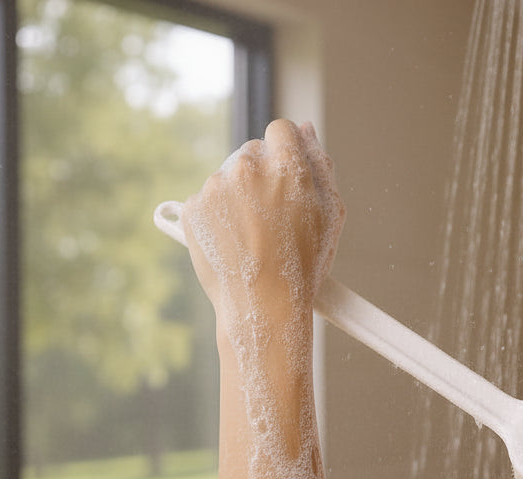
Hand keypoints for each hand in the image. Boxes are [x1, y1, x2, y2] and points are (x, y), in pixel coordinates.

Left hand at [183, 119, 345, 321]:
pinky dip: (217, 216)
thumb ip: (320, 165)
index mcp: (286, 166)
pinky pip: (206, 200)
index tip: (286, 176)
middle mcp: (247, 169)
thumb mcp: (330, 214)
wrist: (264, 306)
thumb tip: (304, 131)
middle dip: (262, 175)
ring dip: (238, 196)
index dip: (286, 152)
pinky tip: (233, 242)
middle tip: (271, 217)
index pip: (280, 130)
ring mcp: (215, 188)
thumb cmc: (303, 265)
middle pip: (252, 152)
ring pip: (228, 177)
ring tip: (253, 236)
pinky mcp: (192, 208)